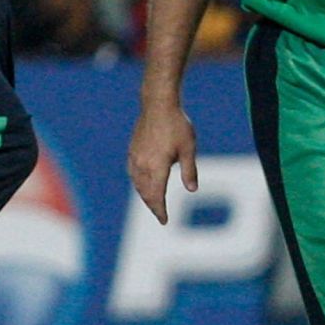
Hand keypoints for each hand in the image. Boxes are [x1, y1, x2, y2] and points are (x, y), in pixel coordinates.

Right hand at [129, 95, 198, 224]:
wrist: (158, 104)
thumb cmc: (177, 125)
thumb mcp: (188, 148)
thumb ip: (189, 170)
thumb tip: (192, 190)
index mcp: (157, 167)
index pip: (157, 196)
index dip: (160, 210)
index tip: (164, 221)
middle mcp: (143, 165)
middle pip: (145, 193)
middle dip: (153, 206)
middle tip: (160, 215)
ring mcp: (135, 157)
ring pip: (137, 184)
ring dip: (145, 196)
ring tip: (153, 203)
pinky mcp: (132, 150)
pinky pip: (133, 173)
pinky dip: (138, 183)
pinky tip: (143, 184)